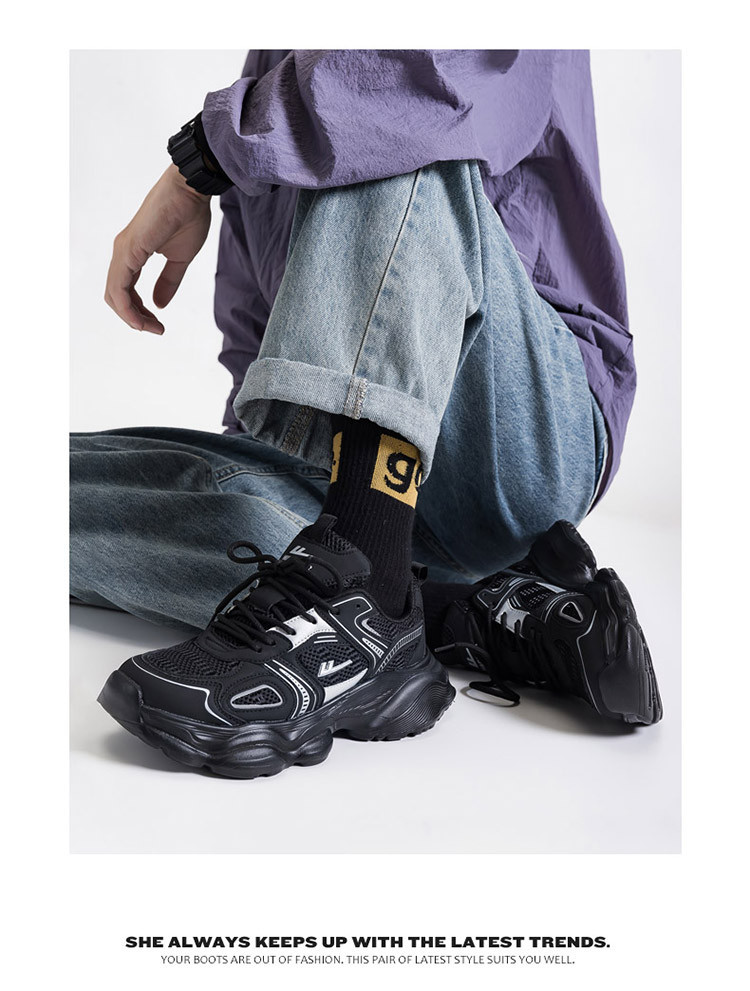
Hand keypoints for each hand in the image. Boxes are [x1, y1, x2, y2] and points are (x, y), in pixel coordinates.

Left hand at [105, 165, 210, 334]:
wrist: (191, 191)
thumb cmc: (188, 216)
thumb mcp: (180, 259)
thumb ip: (168, 282)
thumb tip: (159, 304)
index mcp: (132, 254)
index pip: (125, 291)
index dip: (139, 312)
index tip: (159, 326)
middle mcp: (123, 253)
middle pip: (116, 297)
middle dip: (134, 319)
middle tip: (156, 330)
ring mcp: (123, 251)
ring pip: (114, 295)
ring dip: (131, 317)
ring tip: (152, 328)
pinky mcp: (129, 249)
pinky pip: (119, 286)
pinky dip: (127, 307)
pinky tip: (141, 318)